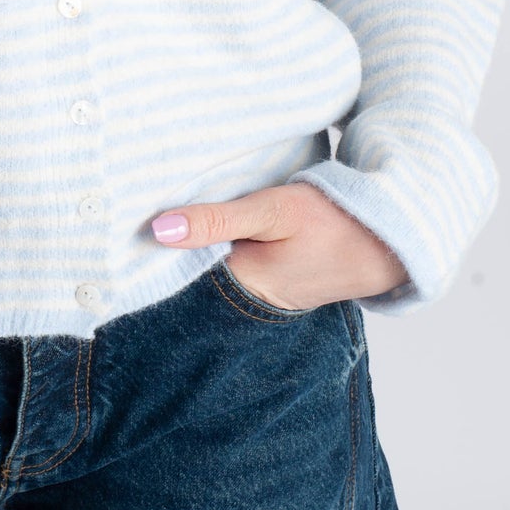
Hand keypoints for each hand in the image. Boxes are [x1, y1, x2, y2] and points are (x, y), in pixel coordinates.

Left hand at [150, 184, 405, 309]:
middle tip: (130, 214)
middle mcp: (247, 298)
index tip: (119, 228)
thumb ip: (217, 220)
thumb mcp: (273, 211)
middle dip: (166, 248)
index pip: (177, 275)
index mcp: (241, 287)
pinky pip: (231, 261)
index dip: (148, 253)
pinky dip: (216, 244)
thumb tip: (156, 229)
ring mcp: (262, 290)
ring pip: (210, 267)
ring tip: (154, 212)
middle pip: (191, 274)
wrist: (390, 239)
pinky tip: (202, 220)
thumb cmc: (335, 223)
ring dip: (192, 244)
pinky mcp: (273, 277)